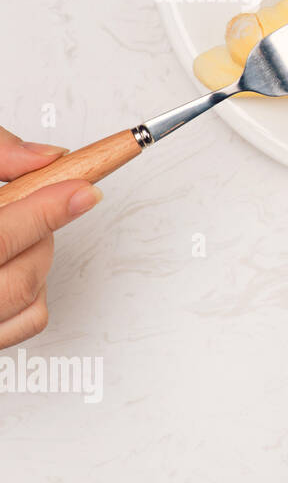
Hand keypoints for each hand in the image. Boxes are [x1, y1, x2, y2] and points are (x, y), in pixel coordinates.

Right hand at [0, 128, 100, 348]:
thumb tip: (41, 158)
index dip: (44, 211)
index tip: (83, 190)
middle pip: (18, 277)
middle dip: (42, 232)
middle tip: (39, 201)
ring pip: (26, 300)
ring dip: (38, 258)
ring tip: (14, 228)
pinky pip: (24, 323)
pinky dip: (32, 291)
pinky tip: (10, 263)